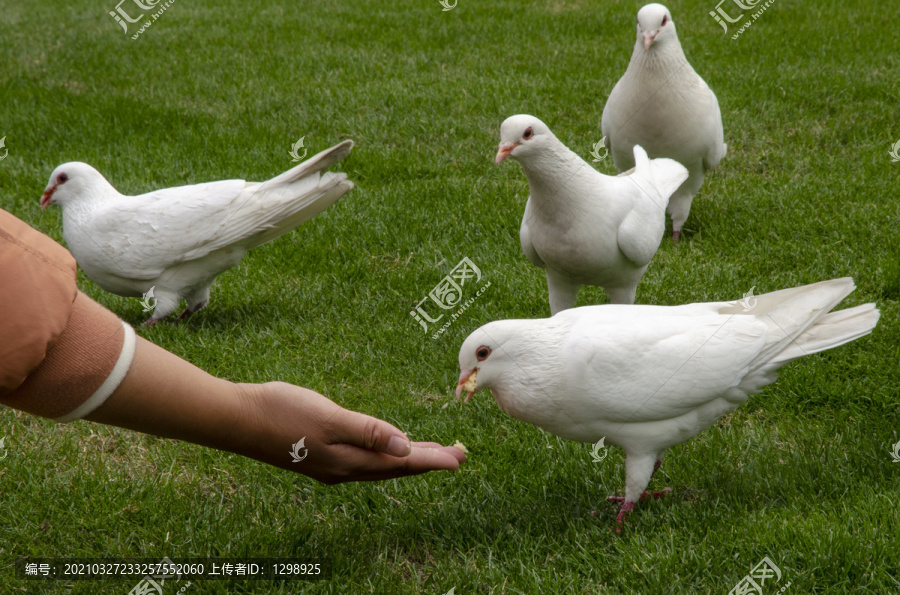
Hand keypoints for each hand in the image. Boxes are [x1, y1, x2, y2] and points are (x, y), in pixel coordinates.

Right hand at [88, 336, 464, 483]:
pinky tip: (382, 449)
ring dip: (406, 460)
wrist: (235, 418)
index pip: (401, 463)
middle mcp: (341, 469)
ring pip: (378, 466)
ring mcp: (328, 465)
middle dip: (427, 461)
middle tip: (457, 455)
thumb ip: (368, 432)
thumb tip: (406, 448)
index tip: (461, 457)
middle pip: (394, 468)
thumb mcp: (329, 417)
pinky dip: (382, 456)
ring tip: (430, 454)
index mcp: (348, 461)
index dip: (433, 459)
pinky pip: (362, 461)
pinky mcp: (317, 455)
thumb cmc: (281, 411)